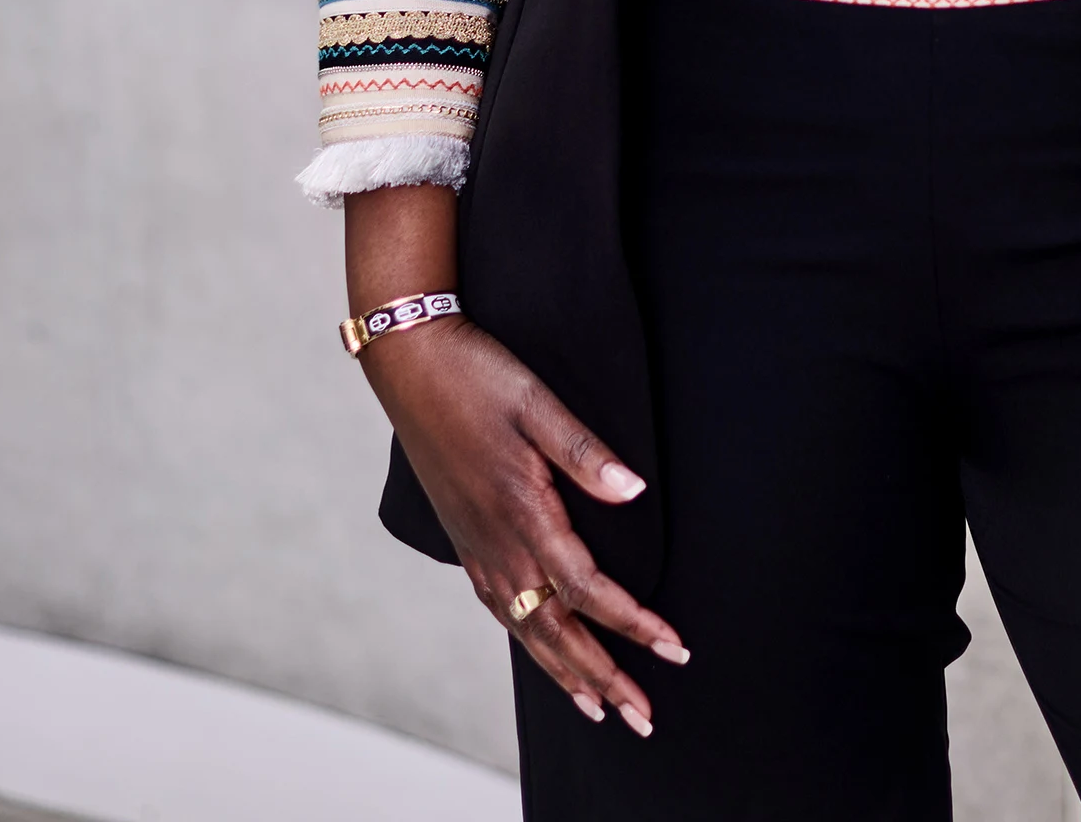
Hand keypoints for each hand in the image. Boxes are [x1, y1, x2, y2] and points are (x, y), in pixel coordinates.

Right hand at [364, 317, 688, 733]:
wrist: (406, 363)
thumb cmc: (475, 375)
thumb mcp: (536, 402)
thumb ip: (586, 453)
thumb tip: (635, 493)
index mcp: (522, 513)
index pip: (587, 591)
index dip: (633, 623)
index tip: (673, 648)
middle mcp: (497, 543)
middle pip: (557, 632)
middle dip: (603, 677)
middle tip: (643, 716)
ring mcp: (477, 546)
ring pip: (526, 630)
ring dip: (566, 673)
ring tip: (598, 708)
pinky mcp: (464, 538)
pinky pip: (501, 610)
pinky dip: (528, 643)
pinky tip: (542, 650)